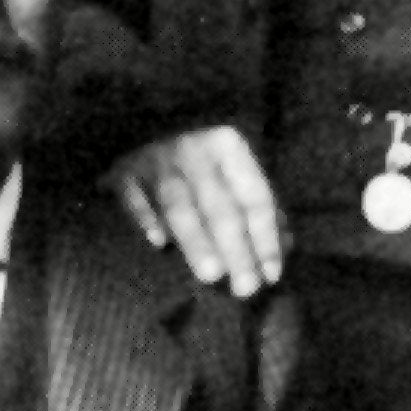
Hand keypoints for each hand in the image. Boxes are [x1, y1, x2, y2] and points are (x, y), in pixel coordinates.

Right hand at [112, 124, 287, 297]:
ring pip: (180, 205)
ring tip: (212, 275)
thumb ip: (261, 209)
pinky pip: (135, 196)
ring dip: (197, 241)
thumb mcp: (236, 173)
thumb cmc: (203, 162)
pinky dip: (146, 217)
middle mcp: (194, 150)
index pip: (254, 199)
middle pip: (220, 207)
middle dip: (236, 250)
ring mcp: (157, 159)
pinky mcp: (124, 170)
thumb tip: (286, 247)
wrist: (141, 121)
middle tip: (246, 289)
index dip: (266, 239)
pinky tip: (158, 242)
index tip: (272, 276)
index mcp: (229, 148)